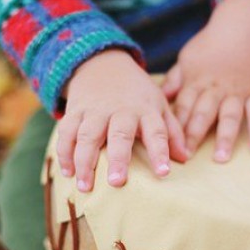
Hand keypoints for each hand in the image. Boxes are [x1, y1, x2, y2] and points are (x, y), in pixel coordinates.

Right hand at [57, 49, 186, 191]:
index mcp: (146, 110)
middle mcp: (121, 110)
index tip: (164, 172)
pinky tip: (67, 172)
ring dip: (84, 161)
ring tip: (85, 186)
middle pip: (119, 135)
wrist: (104, 63)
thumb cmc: (137, 93)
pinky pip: (66, 132)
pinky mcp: (75, 110)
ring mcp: (95, 110)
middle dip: (118, 159)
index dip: (160, 151)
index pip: (157, 131)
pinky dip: (64, 152)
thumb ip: (172, 131)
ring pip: (87, 136)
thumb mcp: (160, 105)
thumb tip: (185, 158)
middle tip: (117, 182)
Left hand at [162, 0, 249, 162]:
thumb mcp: (186, 59)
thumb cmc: (209, 45)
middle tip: (188, 157)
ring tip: (221, 158)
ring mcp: (237, 91)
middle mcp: (216, 89)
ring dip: (226, 137)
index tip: (168, 148)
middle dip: (195, 136)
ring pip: (230, 116)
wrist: (240, 27)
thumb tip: (157, 97)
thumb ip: (174, 80)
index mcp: (196, 82)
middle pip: (204, 114)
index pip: (183, 108)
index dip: (176, 128)